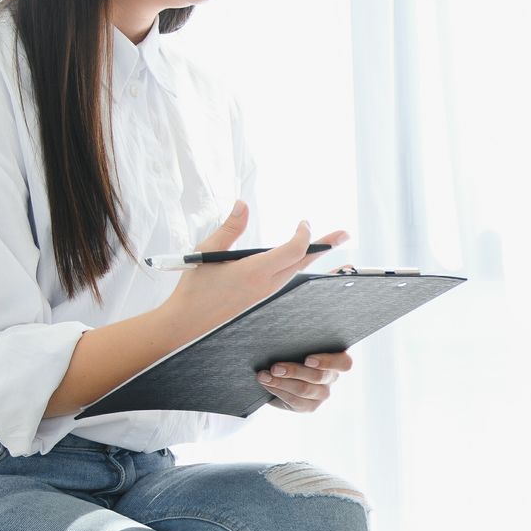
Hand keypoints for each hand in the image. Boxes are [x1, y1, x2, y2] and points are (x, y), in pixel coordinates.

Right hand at [163, 201, 349, 332]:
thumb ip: (229, 228)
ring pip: (297, 274)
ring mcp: (267, 298)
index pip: (293, 250)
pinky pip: (288, 286)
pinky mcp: (263, 305)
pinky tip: (303, 267)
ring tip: (328, 246)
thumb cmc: (194, 289)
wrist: (186, 327)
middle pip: (303, 262)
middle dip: (324, 246)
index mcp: (254, 272)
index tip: (304, 222)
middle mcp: (266, 286)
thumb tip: (242, 203)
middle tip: (344, 234)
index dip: (304, 234)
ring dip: (313, 258)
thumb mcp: (207, 252)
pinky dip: (298, 272)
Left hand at [259, 348, 352, 411]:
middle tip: (275, 367)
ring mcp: (322, 394)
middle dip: (294, 371)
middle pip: (318, 377)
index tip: (308, 359)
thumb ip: (300, 341)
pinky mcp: (309, 406)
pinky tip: (267, 384)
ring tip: (264, 376)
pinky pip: (295, 401)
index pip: (344, 363)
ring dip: (281, 382)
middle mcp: (332, 378)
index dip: (327, 362)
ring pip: (304, 389)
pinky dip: (278, 391)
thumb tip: (284, 329)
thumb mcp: (300, 344)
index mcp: (336, 360)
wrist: (282, 371)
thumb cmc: (294, 351)